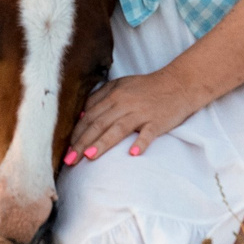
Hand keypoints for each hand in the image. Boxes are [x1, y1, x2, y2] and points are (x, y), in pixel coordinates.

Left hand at [66, 70, 205, 162]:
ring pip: (118, 128)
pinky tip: (133, 153)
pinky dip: (141, 142)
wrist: (178, 84)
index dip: (76, 132)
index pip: (89, 116)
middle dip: (82, 143)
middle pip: (99, 124)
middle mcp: (124, 103)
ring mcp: (141, 112)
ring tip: (89, 157)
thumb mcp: (120, 86)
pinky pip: (148, 133)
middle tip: (69, 160)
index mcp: (113, 95)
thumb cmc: (146, 88)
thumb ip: (100, 98)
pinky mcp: (157, 121)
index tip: (65, 149)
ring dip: (102, 143)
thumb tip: (82, 115)